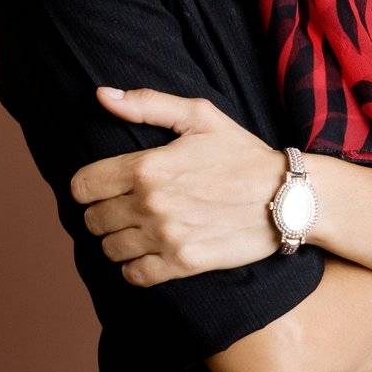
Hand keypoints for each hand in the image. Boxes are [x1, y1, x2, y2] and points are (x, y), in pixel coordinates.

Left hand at [69, 85, 286, 285]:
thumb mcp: (199, 116)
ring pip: (109, 249)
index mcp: (148, 167)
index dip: (87, 186)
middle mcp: (151, 204)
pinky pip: (134, 275)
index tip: (101, 186)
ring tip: (134, 230)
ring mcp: (166, 237)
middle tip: (121, 207)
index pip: (83, 186)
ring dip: (116, 240)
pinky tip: (147, 253)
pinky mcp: (183, 264)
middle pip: (92, 220)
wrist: (287, 196)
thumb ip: (147, 104)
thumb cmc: (242, 153)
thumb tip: (102, 96)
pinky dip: (133, 267)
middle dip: (101, 212)